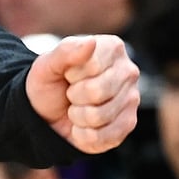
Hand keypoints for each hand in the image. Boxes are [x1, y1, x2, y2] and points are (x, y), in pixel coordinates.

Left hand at [26, 35, 140, 153]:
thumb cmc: (50, 83)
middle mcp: (128, 71)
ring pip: (98, 116)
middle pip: (97, 92)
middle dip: (73, 96)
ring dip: (77, 116)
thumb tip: (92, 42)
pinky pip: (102, 137)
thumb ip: (66, 51)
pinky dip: (82, 134)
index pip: (92, 66)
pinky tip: (82, 124)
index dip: (71, 74)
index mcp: (112, 48)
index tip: (68, 74)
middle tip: (71, 92)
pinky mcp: (128, 124)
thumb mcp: (47, 64)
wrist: (46, 111)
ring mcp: (132, 99)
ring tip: (76, 107)